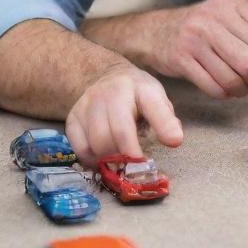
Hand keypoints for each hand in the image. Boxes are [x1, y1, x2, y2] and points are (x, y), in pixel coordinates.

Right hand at [66, 64, 183, 166]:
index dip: (163, 127)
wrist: (107, 78)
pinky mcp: (72, 118)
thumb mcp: (157, 100)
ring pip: (97, 142)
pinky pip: (80, 147)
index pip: (153, 106)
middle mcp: (111, 92)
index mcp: (140, 87)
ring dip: (111, 160)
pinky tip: (104, 161)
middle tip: (138, 169)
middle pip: (119, 131)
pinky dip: (93, 160)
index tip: (173, 144)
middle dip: (131, 155)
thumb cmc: (137, 96)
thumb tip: (174, 140)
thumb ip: (166, 119)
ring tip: (121, 165)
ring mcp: (88, 104)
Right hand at [151, 0, 247, 99]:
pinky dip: (226, 93)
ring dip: (245, 88)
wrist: (156, 31)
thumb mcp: (230, 16)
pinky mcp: (181, 59)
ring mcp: (194, 38)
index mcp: (231, 2)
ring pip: (235, 76)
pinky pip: (214, 87)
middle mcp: (213, 17)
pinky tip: (227, 89)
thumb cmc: (204, 27)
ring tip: (244, 86)